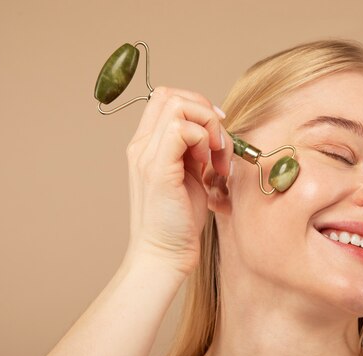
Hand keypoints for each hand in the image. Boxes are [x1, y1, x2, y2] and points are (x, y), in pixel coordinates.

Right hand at [123, 87, 231, 276]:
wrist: (164, 255)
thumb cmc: (180, 221)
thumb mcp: (190, 177)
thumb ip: (195, 152)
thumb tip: (215, 132)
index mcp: (148, 146)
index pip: (166, 99)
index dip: (198, 105)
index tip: (218, 132)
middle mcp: (142, 146)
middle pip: (172, 95)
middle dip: (205, 110)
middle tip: (220, 143)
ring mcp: (146, 155)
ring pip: (178, 106)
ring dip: (209, 126)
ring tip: (217, 158)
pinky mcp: (157, 169)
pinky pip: (181, 129)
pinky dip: (204, 140)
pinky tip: (210, 166)